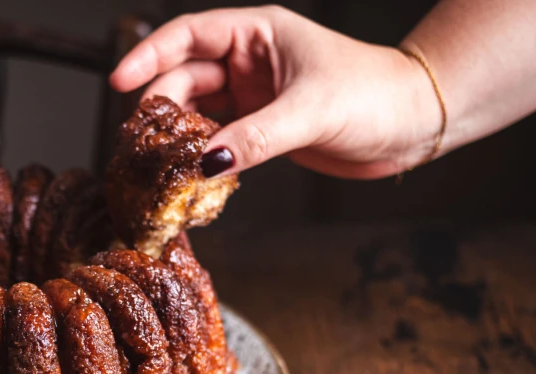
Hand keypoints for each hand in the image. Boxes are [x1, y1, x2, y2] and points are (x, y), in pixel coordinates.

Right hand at [110, 6, 440, 178]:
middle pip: (185, 79)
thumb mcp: (310, 112)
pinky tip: (194, 177)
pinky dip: (204, 158)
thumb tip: (205, 163)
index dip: (150, 56)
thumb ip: (255, 138)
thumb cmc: (376, 95)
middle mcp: (250, 62)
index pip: (189, 36)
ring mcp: (254, 97)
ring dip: (180, 138)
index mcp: (258, 35)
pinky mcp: (262, 130)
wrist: (416, 124)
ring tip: (162, 165)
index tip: (120, 81)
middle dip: (161, 107)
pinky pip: (219, 141)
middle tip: (142, 141)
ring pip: (198, 114)